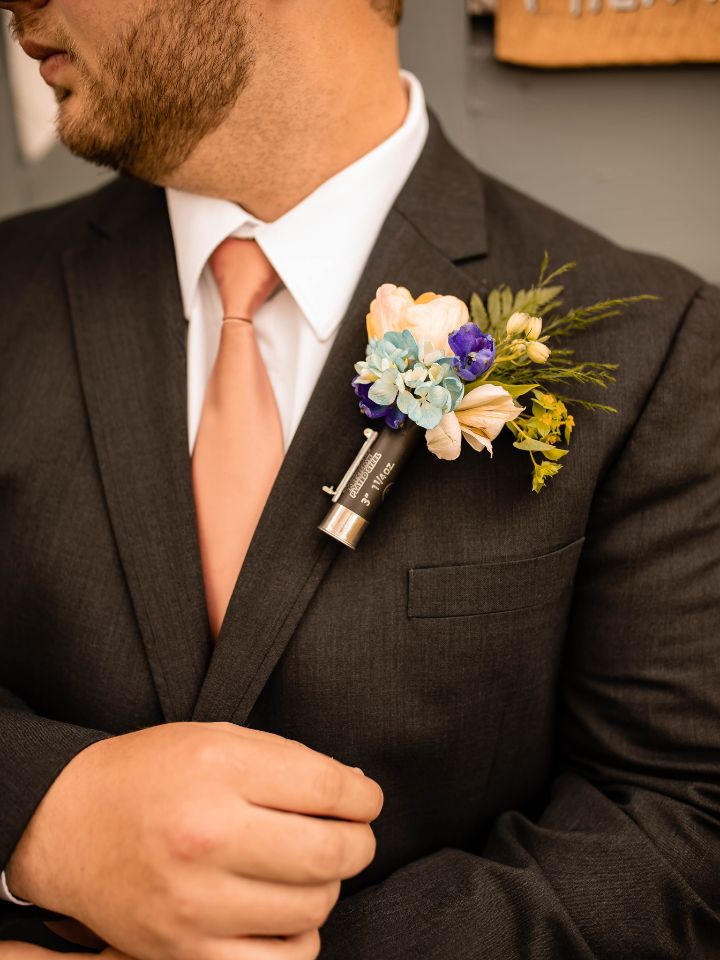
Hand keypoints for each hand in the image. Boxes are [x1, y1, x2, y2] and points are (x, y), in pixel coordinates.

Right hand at [6, 722, 382, 959]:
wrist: (69, 826)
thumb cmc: (150, 775)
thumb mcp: (215, 740)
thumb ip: (289, 760)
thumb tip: (356, 791)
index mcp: (218, 769)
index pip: (327, 788)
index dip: (363, 796)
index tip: (365, 799)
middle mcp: (207, 835)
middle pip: (330, 854)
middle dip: (359, 843)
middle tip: (352, 834)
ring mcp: (195, 903)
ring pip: (313, 909)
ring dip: (326, 887)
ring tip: (305, 867)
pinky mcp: (184, 953)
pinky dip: (299, 938)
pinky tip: (284, 911)